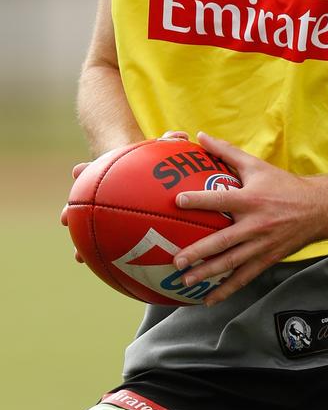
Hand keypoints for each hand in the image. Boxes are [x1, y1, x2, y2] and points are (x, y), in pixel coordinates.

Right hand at [60, 130, 189, 261]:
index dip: (86, 171)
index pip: (97, 170)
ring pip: (95, 229)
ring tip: (78, 256)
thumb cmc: (158, 165)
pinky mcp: (125, 233)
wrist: (156, 185)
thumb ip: (170, 145)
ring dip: (85, 243)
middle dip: (74, 210)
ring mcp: (113, 213)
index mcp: (116, 175)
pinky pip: (116, 248)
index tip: (75, 171)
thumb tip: (181, 135)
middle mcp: (109, 194)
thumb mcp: (163, 154)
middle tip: (64, 217)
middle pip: (87, 203)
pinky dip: (114, 259)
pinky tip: (114, 274)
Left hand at [173, 132, 326, 305]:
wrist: (318, 209)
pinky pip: (244, 277)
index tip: (177, 202)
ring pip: (231, 263)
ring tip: (186, 281)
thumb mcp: (256, 165)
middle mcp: (255, 224)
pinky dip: (227, 290)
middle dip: (199, 251)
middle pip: (223, 240)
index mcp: (251, 199)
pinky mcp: (267, 258)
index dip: (199, 200)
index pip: (220, 199)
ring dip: (208, 273)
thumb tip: (200, 136)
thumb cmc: (283, 185)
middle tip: (176, 260)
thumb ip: (227, 152)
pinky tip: (209, 299)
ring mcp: (261, 244)